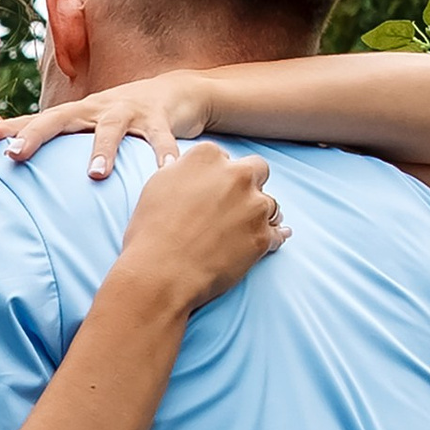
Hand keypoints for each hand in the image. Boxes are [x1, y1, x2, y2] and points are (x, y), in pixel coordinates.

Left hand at [0, 70, 213, 177]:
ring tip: (95, 175)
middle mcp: (96, 110)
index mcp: (76, 114)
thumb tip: (4, 140)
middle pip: (60, 118)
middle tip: (15, 155)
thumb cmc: (120, 114)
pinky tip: (166, 171)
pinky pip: (160, 138)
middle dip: (36, 134)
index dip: (9, 126)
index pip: (36, 119)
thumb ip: (52, 135)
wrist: (175, 91)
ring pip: (111, 130)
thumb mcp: (87, 123)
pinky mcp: (159, 119)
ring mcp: (128, 112)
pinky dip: (164, 155)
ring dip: (103, 150)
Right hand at [114, 141, 286, 311]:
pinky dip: (273, 237)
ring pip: (270, 204)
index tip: (213, 189)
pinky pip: (278, 234)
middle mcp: (237, 175)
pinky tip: (274, 238)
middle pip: (258, 170)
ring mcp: (254, 206)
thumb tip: (179, 163)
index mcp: (208, 157)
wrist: (161, 272)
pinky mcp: (263, 237)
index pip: (224, 157)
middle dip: (250, 183)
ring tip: (245, 228)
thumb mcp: (156, 186)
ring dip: (260, 213)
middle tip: (235, 203)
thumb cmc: (151, 230)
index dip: (220, 174)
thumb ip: (177, 170)